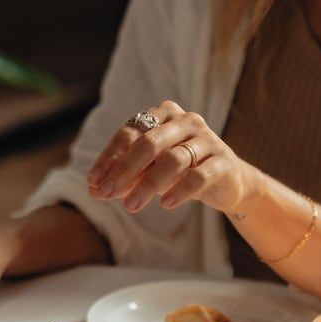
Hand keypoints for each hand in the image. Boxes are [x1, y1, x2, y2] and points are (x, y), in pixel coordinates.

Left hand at [87, 99, 256, 214]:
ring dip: (148, 185)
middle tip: (107, 194)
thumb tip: (93, 191)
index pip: (129, 133)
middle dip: (125, 170)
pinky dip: (180, 191)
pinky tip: (165, 204)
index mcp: (163, 115)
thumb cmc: (181, 172)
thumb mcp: (149, 173)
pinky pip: (199, 175)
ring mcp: (207, 139)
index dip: (109, 158)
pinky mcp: (223, 161)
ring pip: (173, 160)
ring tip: (131, 206)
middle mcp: (186, 121)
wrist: (227, 181)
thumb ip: (124, 178)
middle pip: (149, 143)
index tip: (94, 183)